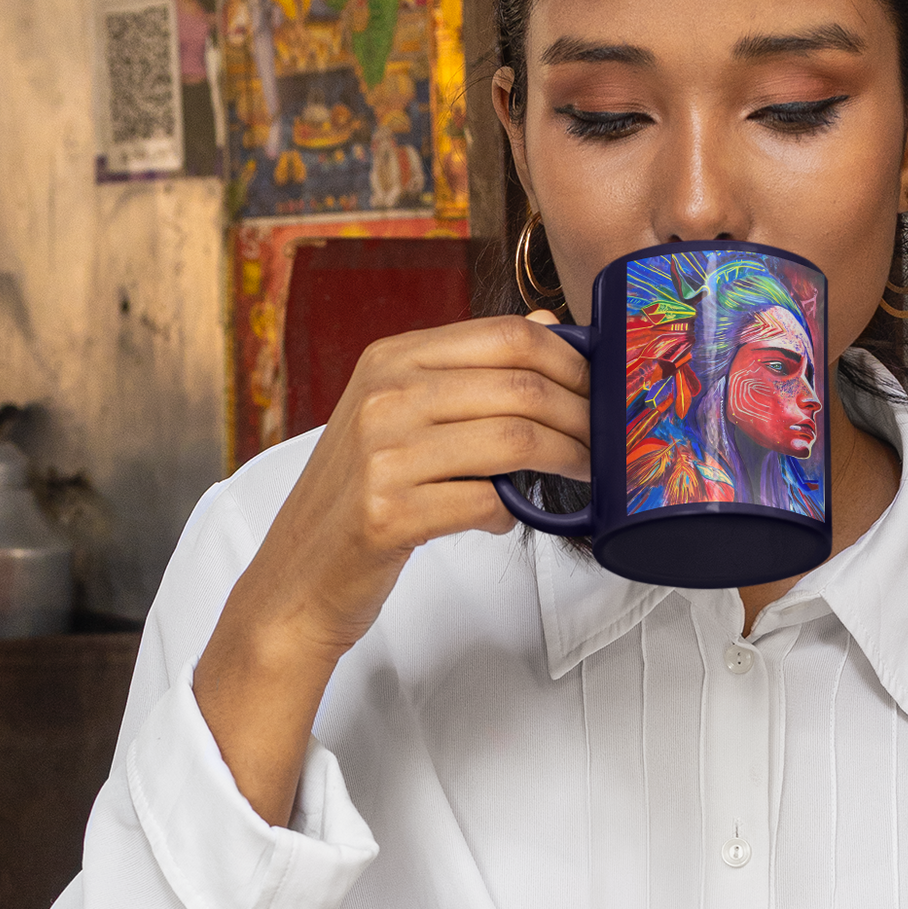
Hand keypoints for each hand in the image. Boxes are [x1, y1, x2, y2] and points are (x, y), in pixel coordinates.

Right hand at [195, 312, 589, 823]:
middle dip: (583, 415)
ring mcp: (382, 455)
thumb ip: (466, 373)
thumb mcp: (399, 418)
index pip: (506, 336)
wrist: (295, 583)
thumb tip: (548, 325)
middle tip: (611, 441)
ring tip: (587, 477)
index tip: (601, 390)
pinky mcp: (387, 514)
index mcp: (389, 359)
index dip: (571, 362)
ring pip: (515, 442)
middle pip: (521, 387)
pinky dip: (515, 512)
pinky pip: (486, 502)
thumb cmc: (358, 502)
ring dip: (568, 462)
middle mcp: (382, 396)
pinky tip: (511, 518)